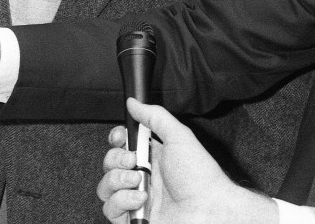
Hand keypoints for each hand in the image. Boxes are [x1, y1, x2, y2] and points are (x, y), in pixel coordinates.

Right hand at [98, 99, 276, 223]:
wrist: (210, 210)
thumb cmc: (201, 178)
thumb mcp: (179, 137)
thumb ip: (155, 116)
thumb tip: (134, 103)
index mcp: (152, 158)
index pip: (121, 146)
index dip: (116, 141)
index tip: (121, 138)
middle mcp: (142, 178)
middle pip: (109, 164)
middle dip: (116, 160)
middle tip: (135, 162)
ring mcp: (136, 199)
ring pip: (104, 187)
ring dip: (118, 181)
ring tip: (139, 182)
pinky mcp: (134, 219)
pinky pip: (110, 209)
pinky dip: (122, 202)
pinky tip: (141, 199)